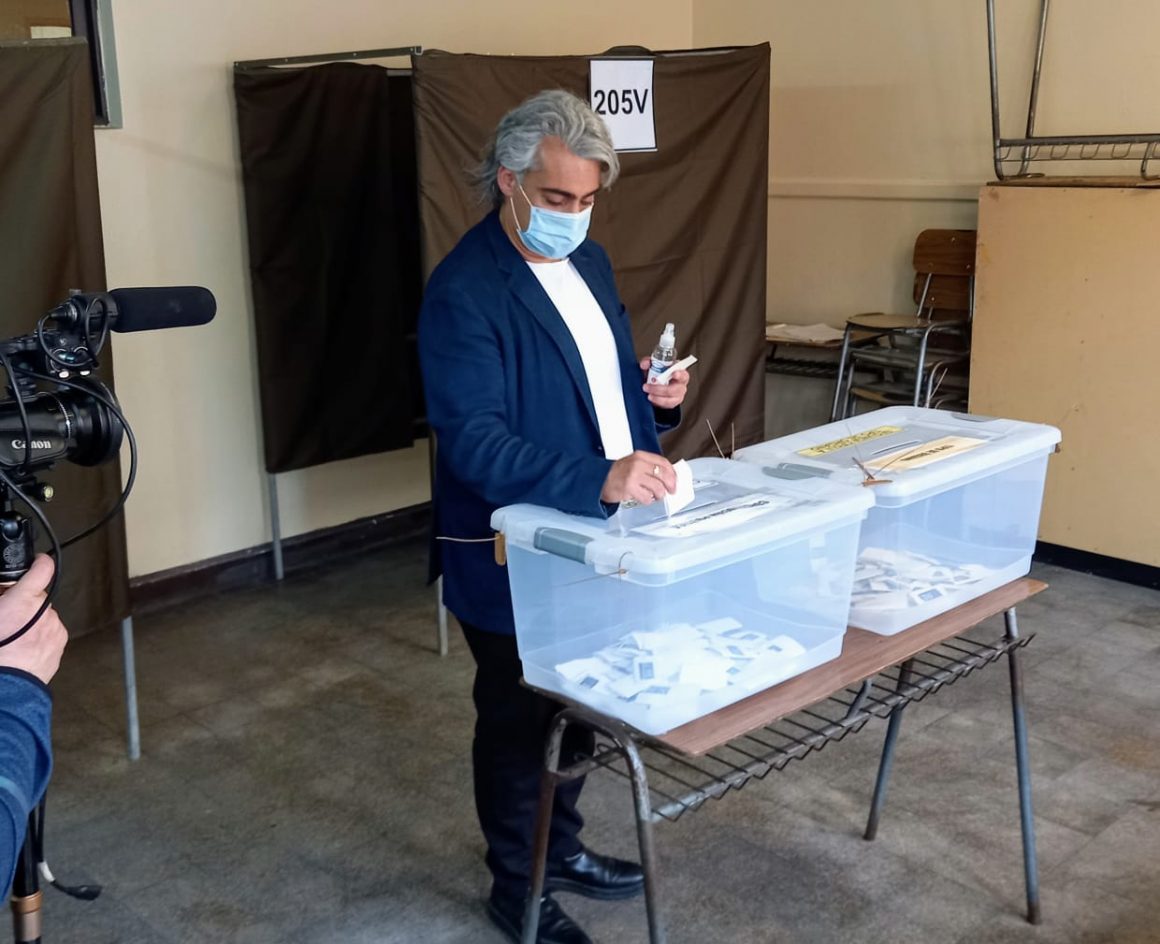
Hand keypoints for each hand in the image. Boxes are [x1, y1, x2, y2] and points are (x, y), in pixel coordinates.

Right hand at [0, 555, 67, 684]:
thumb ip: (2, 598)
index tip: (39, 560)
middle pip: (36, 598)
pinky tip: (25, 647)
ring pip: (43, 616)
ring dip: (32, 621)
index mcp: (23, 601)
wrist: (6, 687)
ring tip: (14, 638)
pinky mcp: (60, 642)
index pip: (41, 570)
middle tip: (8, 617)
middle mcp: (44, 611)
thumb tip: (5, 595)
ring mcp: (54, 627)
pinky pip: (50, 631)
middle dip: (24, 603)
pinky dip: (40, 635)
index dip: (40, 562)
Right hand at [601, 451, 675, 504]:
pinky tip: (644, 498)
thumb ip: (649, 467)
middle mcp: (638, 464)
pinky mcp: (629, 488)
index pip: (663, 462)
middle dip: (670, 485)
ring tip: (655, 496)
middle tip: (670, 491)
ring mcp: (634, 476)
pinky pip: (647, 497)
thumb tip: (667, 476)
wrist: (599, 479)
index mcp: (641, 456)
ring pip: (657, 488)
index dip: (672, 473)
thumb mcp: (634, 463)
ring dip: (659, 495)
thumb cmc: (616, 473)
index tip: (675, 480)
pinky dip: (648, 500)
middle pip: (663, 475)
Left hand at [640, 357, 688, 409]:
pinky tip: (651, 398)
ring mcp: (677, 395)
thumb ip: (649, 362)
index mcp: (679, 373)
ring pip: (671, 398)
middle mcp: (680, 385)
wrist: (654, 387)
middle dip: (661, 389)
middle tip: (648, 386)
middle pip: (676, 389)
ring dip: (658, 397)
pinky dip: (657, 402)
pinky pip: (666, 404)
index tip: (674, 374)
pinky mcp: (672, 403)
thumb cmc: (658, 374)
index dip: (680, 374)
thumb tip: (645, 364)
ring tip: (648, 394)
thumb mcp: (653, 366)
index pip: (683, 374)